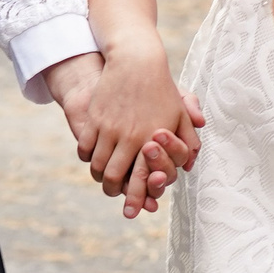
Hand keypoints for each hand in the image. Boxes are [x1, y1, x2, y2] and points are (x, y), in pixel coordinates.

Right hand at [81, 46, 203, 210]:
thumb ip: (188, 141)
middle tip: (114, 193)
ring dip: (100, 176)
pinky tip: (93, 158)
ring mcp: (108, 128)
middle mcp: (129, 137)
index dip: (135, 198)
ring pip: (98, 165)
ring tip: (104, 178)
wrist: (136, 60)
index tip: (131, 212)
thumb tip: (188, 165)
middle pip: (114, 177)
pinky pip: (85, 148)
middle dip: (113, 191)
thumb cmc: (162, 88)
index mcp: (151, 141)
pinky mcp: (94, 118)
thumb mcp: (180, 113)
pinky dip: (87, 158)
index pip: (141, 178)